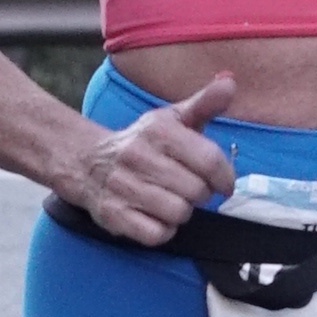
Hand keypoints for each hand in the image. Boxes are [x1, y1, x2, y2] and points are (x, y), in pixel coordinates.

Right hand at [75, 75, 237, 244]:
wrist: (86, 161)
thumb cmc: (142, 143)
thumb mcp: (172, 118)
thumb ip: (205, 103)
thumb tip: (230, 82)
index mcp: (158, 130)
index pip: (209, 160)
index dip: (225, 177)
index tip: (224, 184)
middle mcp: (138, 156)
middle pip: (196, 191)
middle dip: (199, 194)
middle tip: (189, 189)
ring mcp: (123, 186)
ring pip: (178, 213)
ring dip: (181, 212)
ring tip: (172, 200)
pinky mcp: (113, 214)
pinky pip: (156, 234)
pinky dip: (163, 230)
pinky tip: (156, 216)